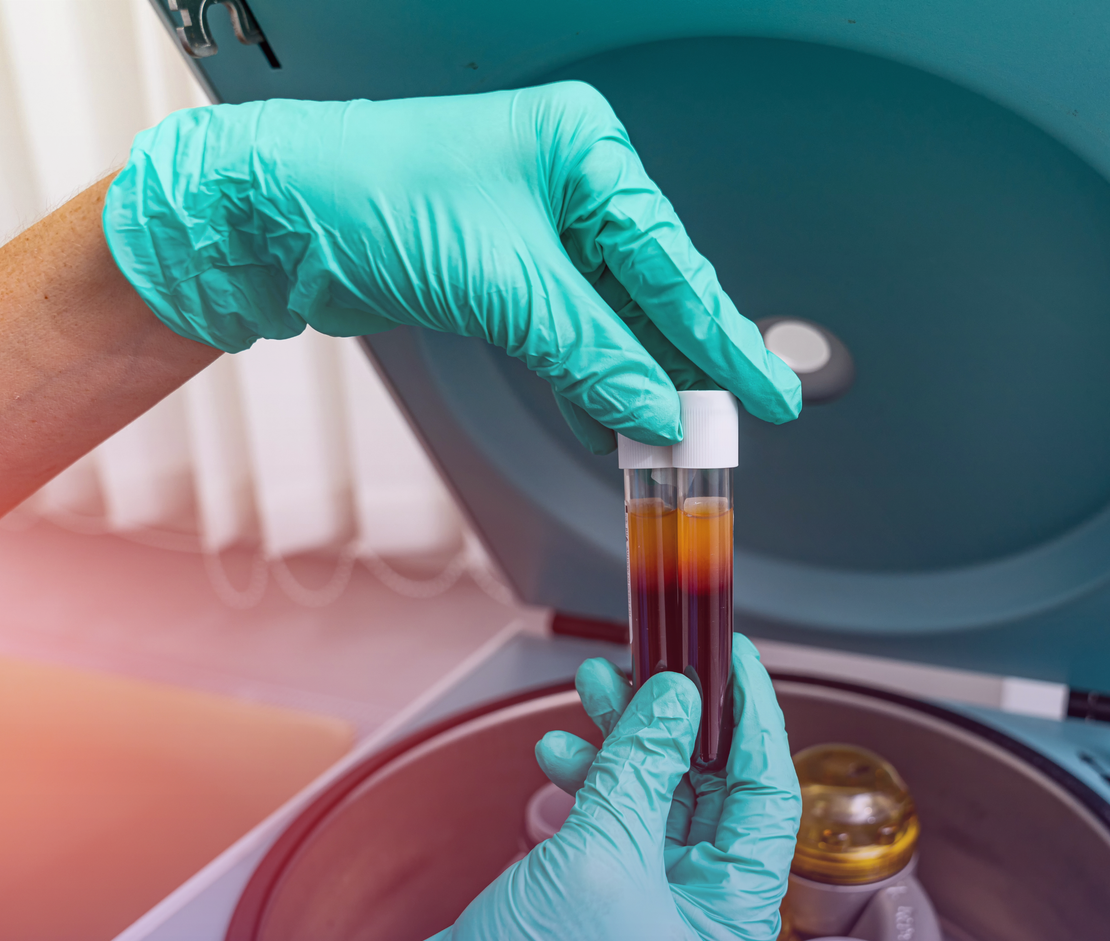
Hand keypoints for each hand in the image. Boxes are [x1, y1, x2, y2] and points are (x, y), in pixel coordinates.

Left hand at [103, 83, 799, 452]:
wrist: (269, 219)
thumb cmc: (365, 197)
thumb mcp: (501, 281)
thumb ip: (590, 351)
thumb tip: (656, 408)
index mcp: (583, 153)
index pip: (672, 262)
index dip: (724, 339)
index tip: (767, 391)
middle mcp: (566, 187)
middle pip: (649, 295)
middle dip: (683, 370)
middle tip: (723, 432)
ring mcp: (534, 233)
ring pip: (609, 324)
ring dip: (633, 386)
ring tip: (668, 444)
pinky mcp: (502, 276)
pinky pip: (565, 337)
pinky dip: (585, 382)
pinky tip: (607, 421)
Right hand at [278, 634, 799, 940]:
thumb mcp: (598, 855)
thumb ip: (643, 765)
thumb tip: (677, 699)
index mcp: (730, 928)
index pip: (768, 802)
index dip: (754, 722)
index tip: (738, 662)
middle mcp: (700, 917)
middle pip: (710, 792)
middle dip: (676, 722)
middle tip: (658, 664)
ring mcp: (651, 904)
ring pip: (656, 796)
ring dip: (625, 741)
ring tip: (597, 687)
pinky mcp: (604, 892)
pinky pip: (614, 817)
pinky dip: (591, 777)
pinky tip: (560, 753)